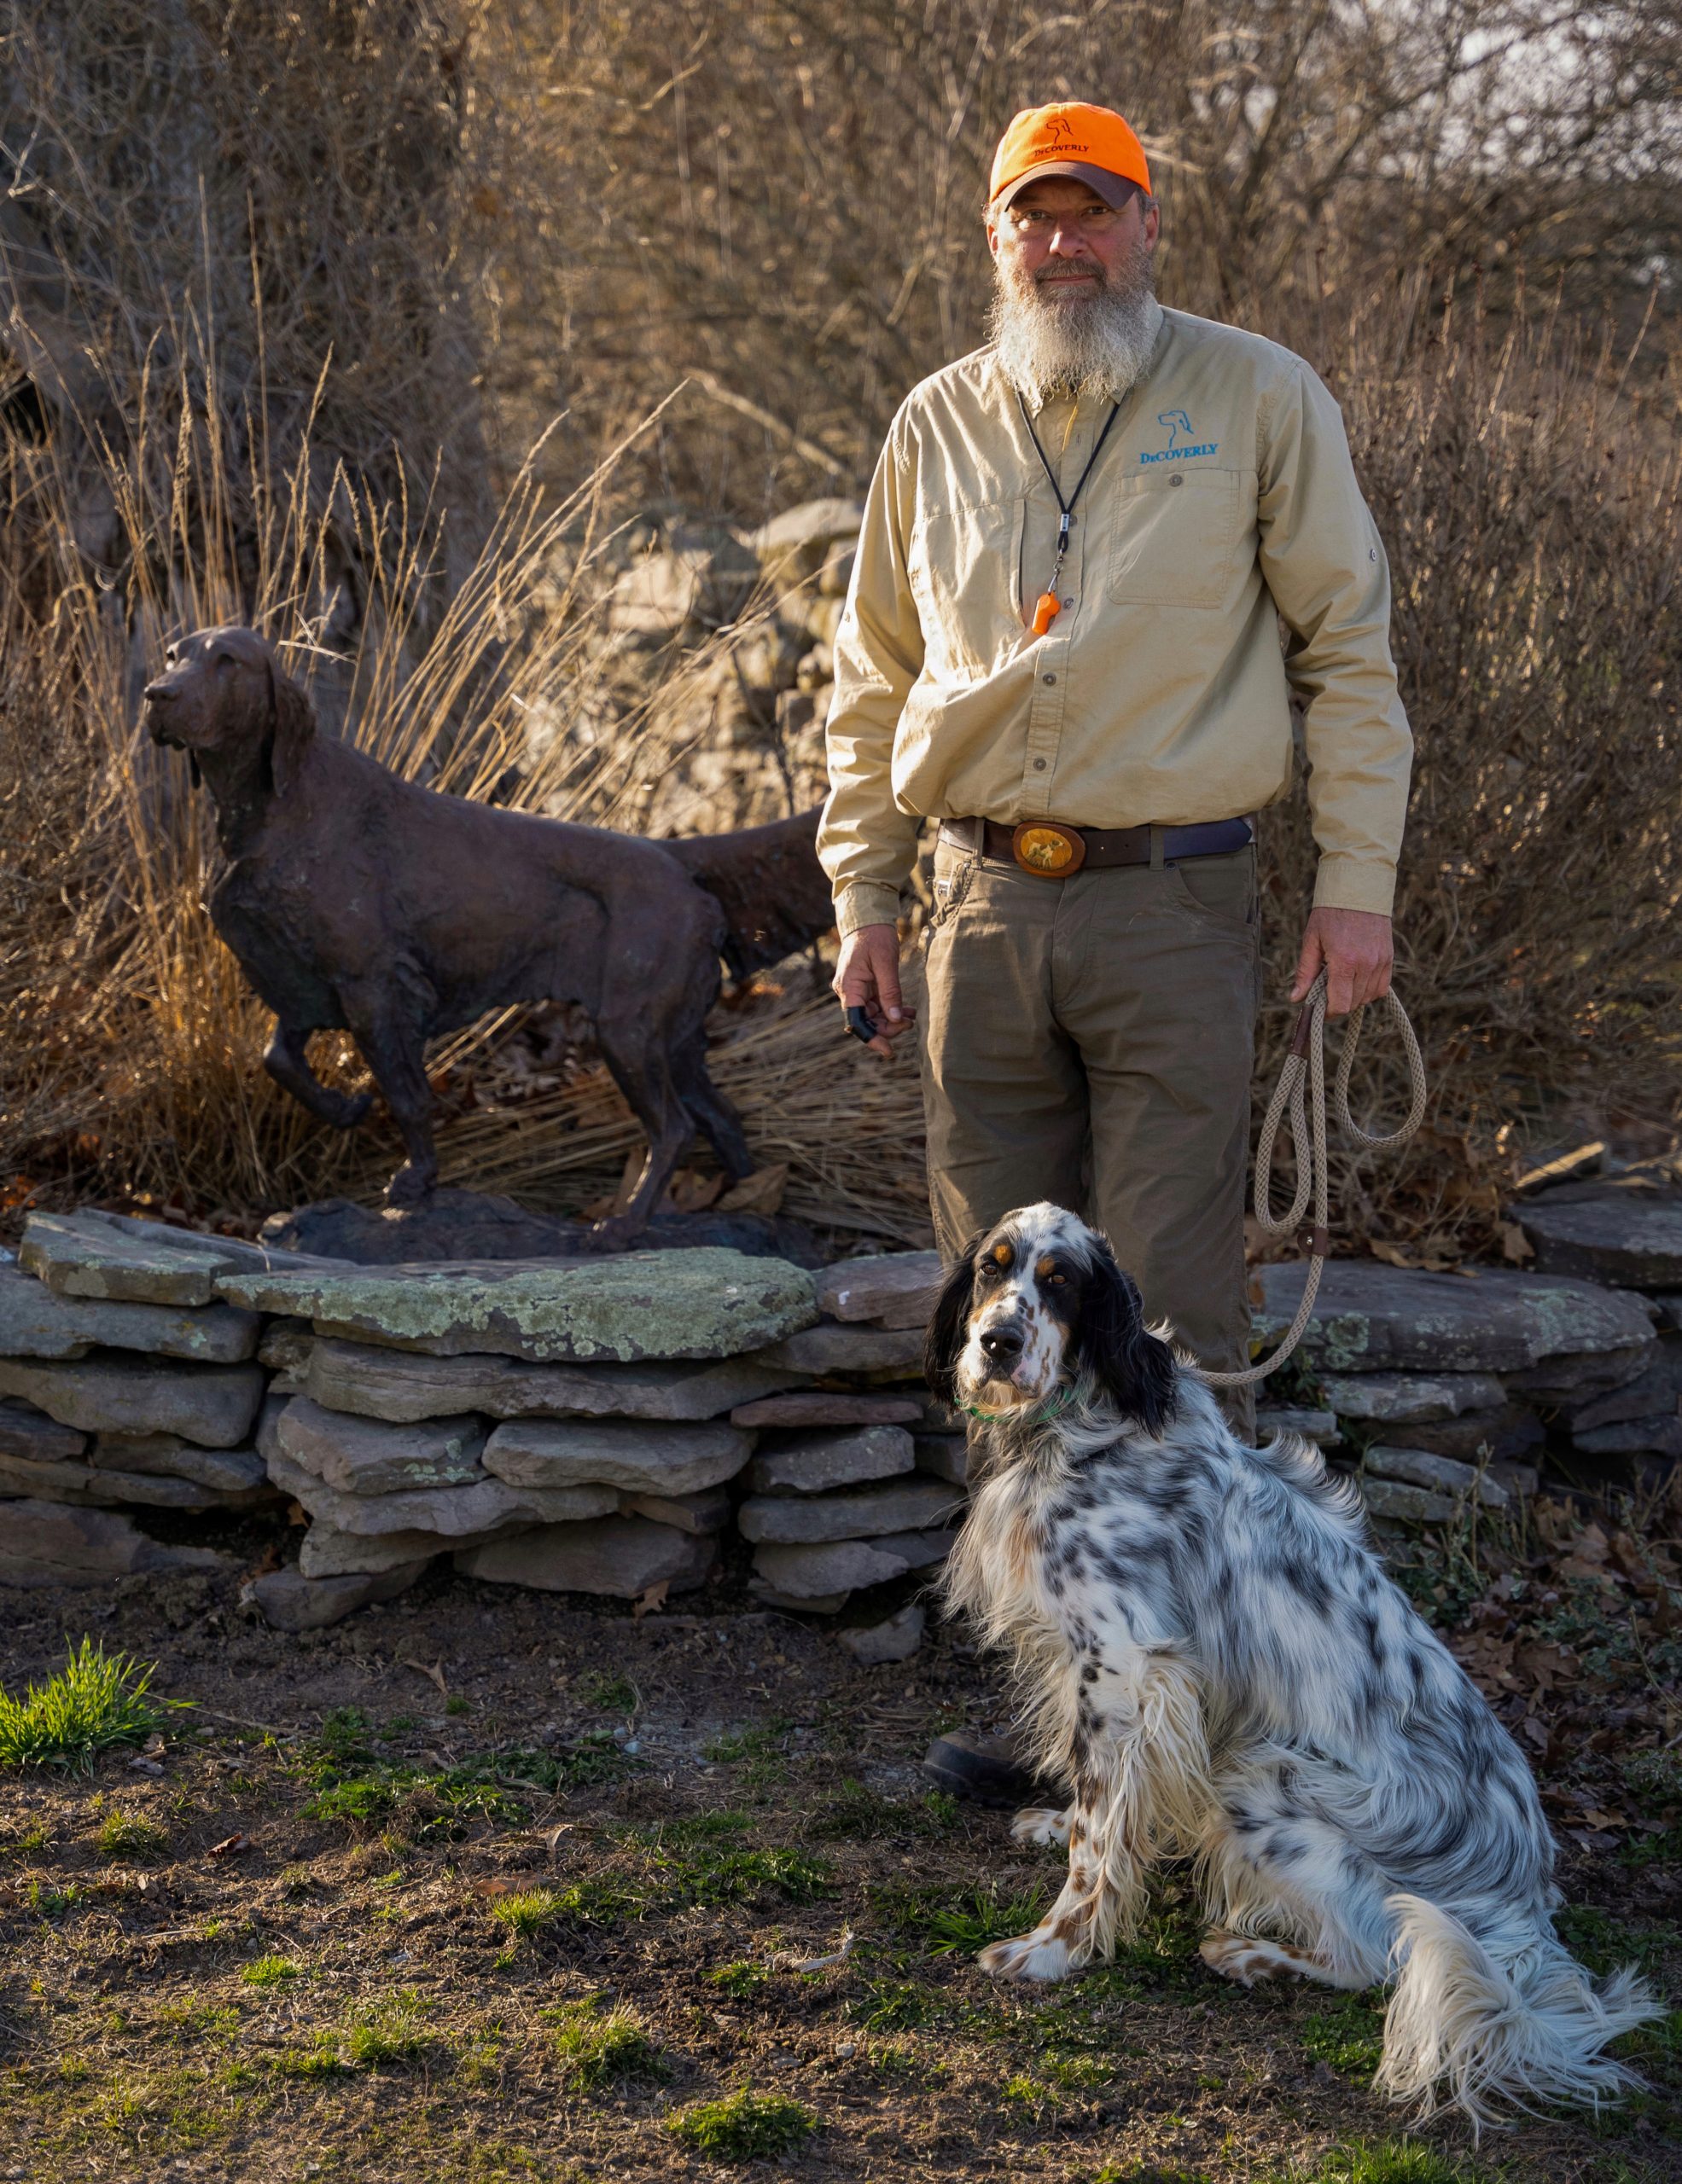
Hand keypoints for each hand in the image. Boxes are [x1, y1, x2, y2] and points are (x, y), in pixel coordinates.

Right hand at [833, 922, 915, 1058]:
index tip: (889, 1051)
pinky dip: (891, 1008)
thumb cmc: (874, 937)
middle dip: (888, 1027)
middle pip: (867, 1021)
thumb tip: (895, 1018)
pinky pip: (877, 1004)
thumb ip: (890, 991)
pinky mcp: (865, 986)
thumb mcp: (885, 963)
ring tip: (911, 1016)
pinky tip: (906, 1010)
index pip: (857, 1022)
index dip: (872, 1039)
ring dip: (892, 1019)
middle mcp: (849, 991)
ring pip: (873, 1015)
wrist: (867, 920)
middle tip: (909, 1023)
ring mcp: (856, 990)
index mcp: (849, 987)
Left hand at [1291, 907, 1392, 1017]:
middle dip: (1338, 1003)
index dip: (1328, 1012)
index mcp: (1344, 961)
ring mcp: (1381, 961)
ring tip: (1340, 982)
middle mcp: (1366, 964)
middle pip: (1354, 1003)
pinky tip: (1356, 979)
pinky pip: (1382, 987)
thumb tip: (1296, 999)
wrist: (1359, 890)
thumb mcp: (1311, 940)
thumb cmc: (1330, 913)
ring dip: (1353, 997)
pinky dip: (1369, 990)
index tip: (1319, 1008)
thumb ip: (1305, 972)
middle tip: (1326, 992)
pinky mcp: (1389, 958)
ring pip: (1369, 998)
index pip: (1341, 1004)